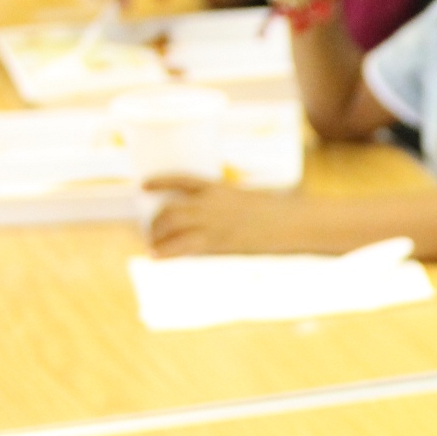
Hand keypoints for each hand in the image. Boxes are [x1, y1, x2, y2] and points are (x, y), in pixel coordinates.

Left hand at [146, 177, 299, 255]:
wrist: (292, 223)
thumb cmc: (280, 215)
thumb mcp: (251, 203)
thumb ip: (231, 210)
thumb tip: (219, 225)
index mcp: (219, 188)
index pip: (181, 179)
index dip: (159, 181)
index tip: (143, 185)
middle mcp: (210, 202)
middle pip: (170, 208)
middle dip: (155, 221)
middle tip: (151, 230)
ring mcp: (212, 221)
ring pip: (170, 224)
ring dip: (156, 234)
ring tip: (152, 244)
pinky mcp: (218, 241)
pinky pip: (182, 245)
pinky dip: (165, 251)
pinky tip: (155, 256)